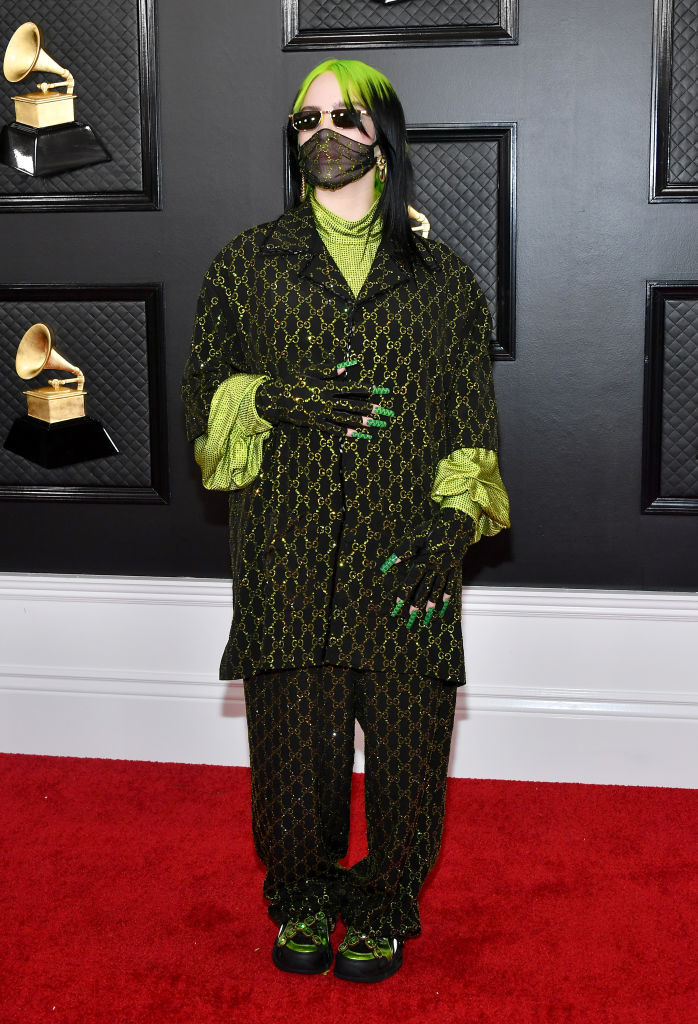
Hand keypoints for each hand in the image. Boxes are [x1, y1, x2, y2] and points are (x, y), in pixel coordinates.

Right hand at [254, 356, 393, 439]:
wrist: (275, 400)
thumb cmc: (293, 382)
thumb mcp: (310, 372)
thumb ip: (329, 371)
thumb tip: (346, 367)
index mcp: (326, 387)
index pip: (351, 388)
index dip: (366, 389)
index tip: (379, 390)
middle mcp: (326, 402)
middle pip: (352, 405)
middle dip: (369, 408)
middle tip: (384, 412)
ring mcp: (321, 414)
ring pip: (345, 418)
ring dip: (361, 422)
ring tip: (375, 425)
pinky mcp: (315, 423)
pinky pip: (332, 429)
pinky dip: (345, 432)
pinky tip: (356, 434)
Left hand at [378, 507, 474, 628]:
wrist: (458, 522)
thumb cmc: (435, 528)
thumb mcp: (416, 536)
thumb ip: (404, 551)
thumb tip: (390, 562)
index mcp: (424, 561)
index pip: (411, 581)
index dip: (404, 593)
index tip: (398, 604)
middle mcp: (436, 568)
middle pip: (424, 589)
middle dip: (417, 603)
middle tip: (411, 616)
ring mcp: (447, 568)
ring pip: (438, 588)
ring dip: (432, 602)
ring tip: (427, 614)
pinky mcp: (455, 566)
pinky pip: (452, 582)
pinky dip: (448, 593)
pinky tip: (445, 602)